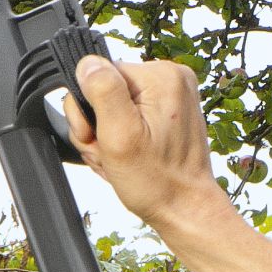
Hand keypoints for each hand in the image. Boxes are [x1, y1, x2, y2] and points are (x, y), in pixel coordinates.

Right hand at [64, 54, 226, 237]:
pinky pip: (128, 115)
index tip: (100, 139)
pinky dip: (122, 138)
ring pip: (113, 105)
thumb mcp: (120, 135)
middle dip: (98, 126)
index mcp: (161, 76)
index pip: (98, 75)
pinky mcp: (168, 111)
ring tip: (120, 159)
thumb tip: (87, 63)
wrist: (185, 208)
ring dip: (107, 136)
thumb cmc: (158, 182)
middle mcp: (170, 78)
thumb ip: (102, 91)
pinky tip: (129, 156)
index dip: (89, 111)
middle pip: (105, 90)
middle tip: (110, 153)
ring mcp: (171, 95)